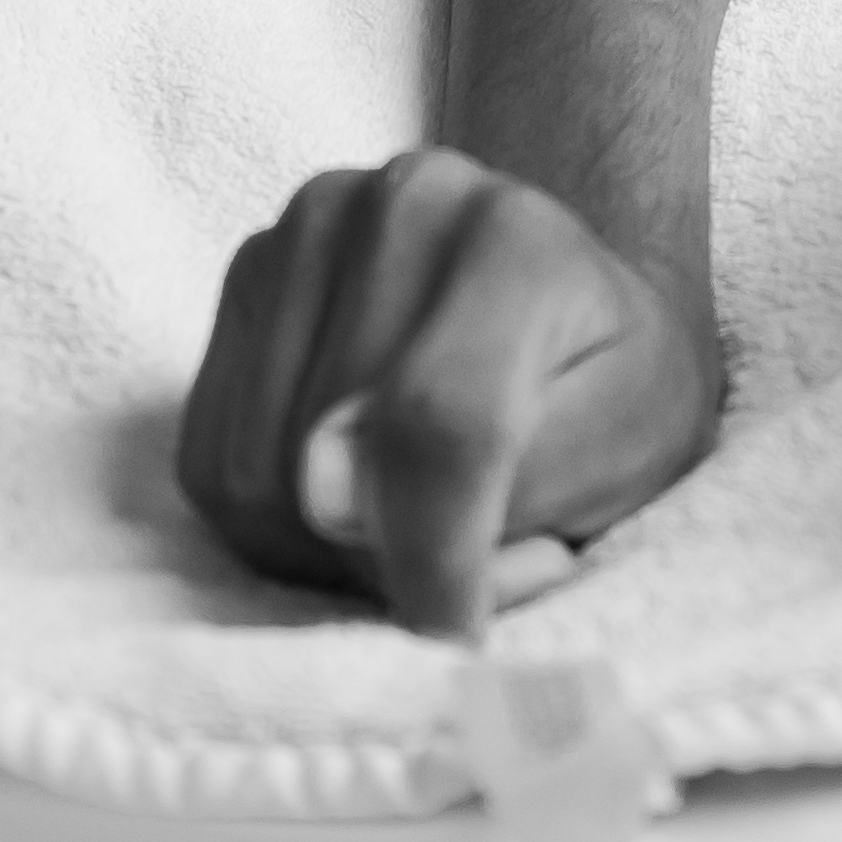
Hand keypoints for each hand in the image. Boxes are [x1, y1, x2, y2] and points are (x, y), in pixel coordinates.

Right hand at [176, 146, 719, 633]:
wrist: (573, 297)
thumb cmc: (616, 386)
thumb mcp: (631, 445)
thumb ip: (511, 480)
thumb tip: (329, 502)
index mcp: (517, 240)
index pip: (439, 423)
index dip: (436, 557)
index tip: (455, 636)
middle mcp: (399, 205)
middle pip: (324, 465)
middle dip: (391, 558)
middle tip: (480, 561)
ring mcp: (306, 229)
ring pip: (252, 476)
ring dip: (326, 547)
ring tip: (421, 520)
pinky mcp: (246, 275)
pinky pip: (210, 459)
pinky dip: (275, 518)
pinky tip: (354, 489)